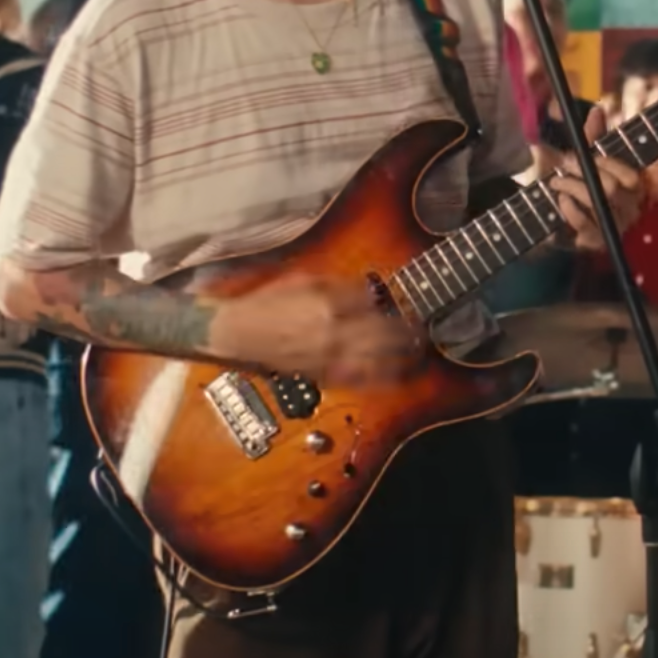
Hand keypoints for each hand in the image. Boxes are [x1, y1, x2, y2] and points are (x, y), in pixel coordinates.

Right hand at [207, 275, 423, 386]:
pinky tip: (396, 373)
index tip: (401, 299)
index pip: (371, 301)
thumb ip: (335, 283)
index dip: (389, 300)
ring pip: (377, 358)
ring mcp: (329, 356)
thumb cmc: (266, 303)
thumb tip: (365, 289)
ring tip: (417, 350)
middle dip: (406, 329)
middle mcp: (333, 331)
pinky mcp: (323, 374)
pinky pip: (359, 378)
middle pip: (383, 331)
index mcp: (327, 302)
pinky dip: (381, 376)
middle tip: (421, 327)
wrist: (236, 334)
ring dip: (401, 355)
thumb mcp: (300, 278)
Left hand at [547, 104, 644, 249]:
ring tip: (555, 180)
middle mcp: (630, 210)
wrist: (562, 225)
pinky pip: (584, 225)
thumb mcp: (588, 162)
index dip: (606, 163)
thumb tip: (596, 109)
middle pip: (610, 187)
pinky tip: (560, 199)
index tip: (584, 154)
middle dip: (582, 171)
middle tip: (564, 164)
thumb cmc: (581, 189)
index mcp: (635, 190)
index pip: (630, 176)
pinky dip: (569, 209)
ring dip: (571, 186)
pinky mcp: (596, 243)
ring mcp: (613, 228)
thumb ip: (594, 138)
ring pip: (596, 202)